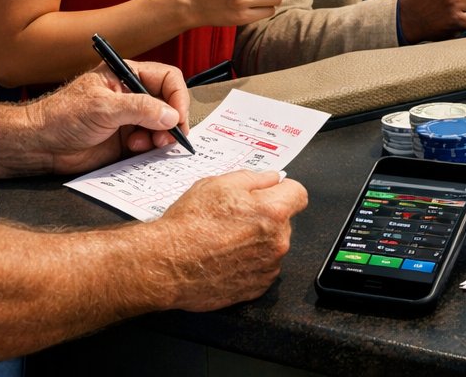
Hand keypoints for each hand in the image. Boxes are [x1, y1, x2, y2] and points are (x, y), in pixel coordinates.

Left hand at [29, 61, 190, 173]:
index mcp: (127, 76)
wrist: (40, 145)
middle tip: (169, 137)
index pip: (167, 79)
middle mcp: (133, 96)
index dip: (178, 97)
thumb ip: (140, 108)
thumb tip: (171, 116)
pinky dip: (151, 148)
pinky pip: (150, 143)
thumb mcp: (103, 107)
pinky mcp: (126, 141)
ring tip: (146, 145)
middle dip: (172, 120)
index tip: (178, 117)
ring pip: (163, 125)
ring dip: (161, 137)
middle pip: (169, 104)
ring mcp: (130, 119)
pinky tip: (135, 150)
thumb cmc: (62, 116)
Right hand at [158, 169, 308, 311]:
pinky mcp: (257, 288)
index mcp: (273, 211)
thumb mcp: (219, 184)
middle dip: (266, 216)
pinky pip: (263, 268)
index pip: (299, 193)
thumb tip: (272, 178)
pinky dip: (250, 263)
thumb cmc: (188, 225)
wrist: (166, 264)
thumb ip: (254, 178)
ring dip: (258, 241)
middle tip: (235, 218)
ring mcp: (268, 267)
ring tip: (226, 240)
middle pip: (284, 220)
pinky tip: (226, 258)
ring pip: (273, 245)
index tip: (271, 193)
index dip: (282, 190)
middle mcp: (277, 241)